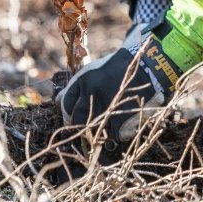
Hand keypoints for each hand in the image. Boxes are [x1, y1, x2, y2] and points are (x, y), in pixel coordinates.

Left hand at [57, 30, 181, 141]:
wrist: (146, 67)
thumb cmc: (115, 70)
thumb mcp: (92, 72)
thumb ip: (74, 88)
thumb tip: (56, 103)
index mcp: (84, 80)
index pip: (66, 105)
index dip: (68, 114)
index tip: (73, 118)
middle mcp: (93, 92)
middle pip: (77, 119)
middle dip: (79, 124)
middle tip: (87, 126)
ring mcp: (108, 106)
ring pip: (93, 129)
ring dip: (98, 129)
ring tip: (107, 122)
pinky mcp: (122, 119)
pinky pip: (113, 134)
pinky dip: (115, 132)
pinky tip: (120, 122)